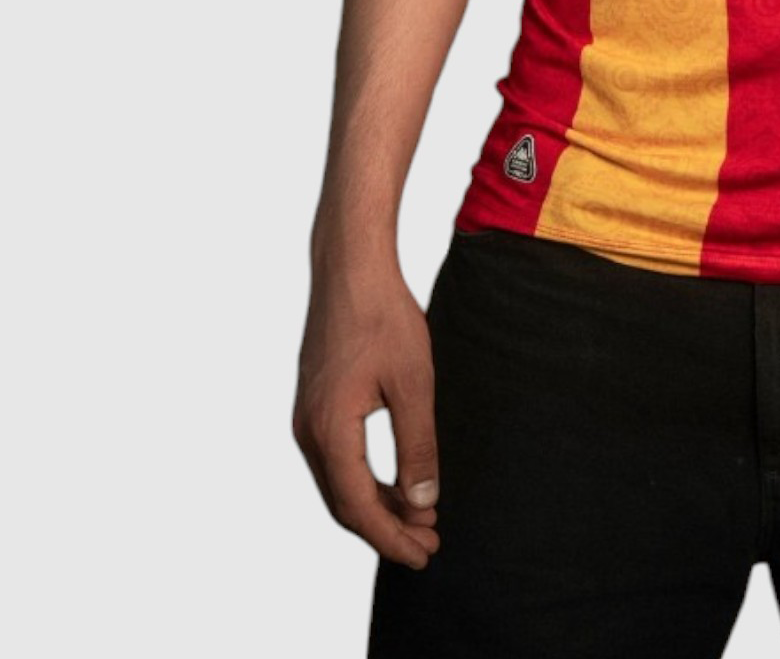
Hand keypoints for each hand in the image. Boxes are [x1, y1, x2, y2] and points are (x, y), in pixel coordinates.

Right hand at [293, 256, 441, 568]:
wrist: (350, 268)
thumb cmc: (384, 317)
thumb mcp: (413, 383)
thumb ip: (418, 445)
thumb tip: (422, 502)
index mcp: (329, 431)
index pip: (357, 507)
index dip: (391, 538)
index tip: (424, 554)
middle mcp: (308, 430)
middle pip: (343, 502)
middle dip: (385, 529)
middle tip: (428, 544)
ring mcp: (307, 417)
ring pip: (339, 482)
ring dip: (376, 506)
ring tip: (418, 519)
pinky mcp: (315, 403)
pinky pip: (336, 459)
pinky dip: (365, 480)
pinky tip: (395, 484)